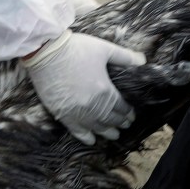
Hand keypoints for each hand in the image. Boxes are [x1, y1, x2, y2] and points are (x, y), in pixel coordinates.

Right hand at [22, 31, 145, 142]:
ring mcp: (77, 112)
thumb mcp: (104, 49)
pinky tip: (92, 140)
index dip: (128, 112)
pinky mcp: (62, 114)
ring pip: (97, 128)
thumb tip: (143, 60)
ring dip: (107, 132)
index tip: (132, 115)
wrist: (46, 52)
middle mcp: (93, 105)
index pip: (122, 107)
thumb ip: (125, 57)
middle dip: (120, 123)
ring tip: (113, 134)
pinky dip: (86, 137)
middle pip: (111, 119)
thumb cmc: (76, 48)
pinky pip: (77, 131)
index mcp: (105, 90)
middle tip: (125, 125)